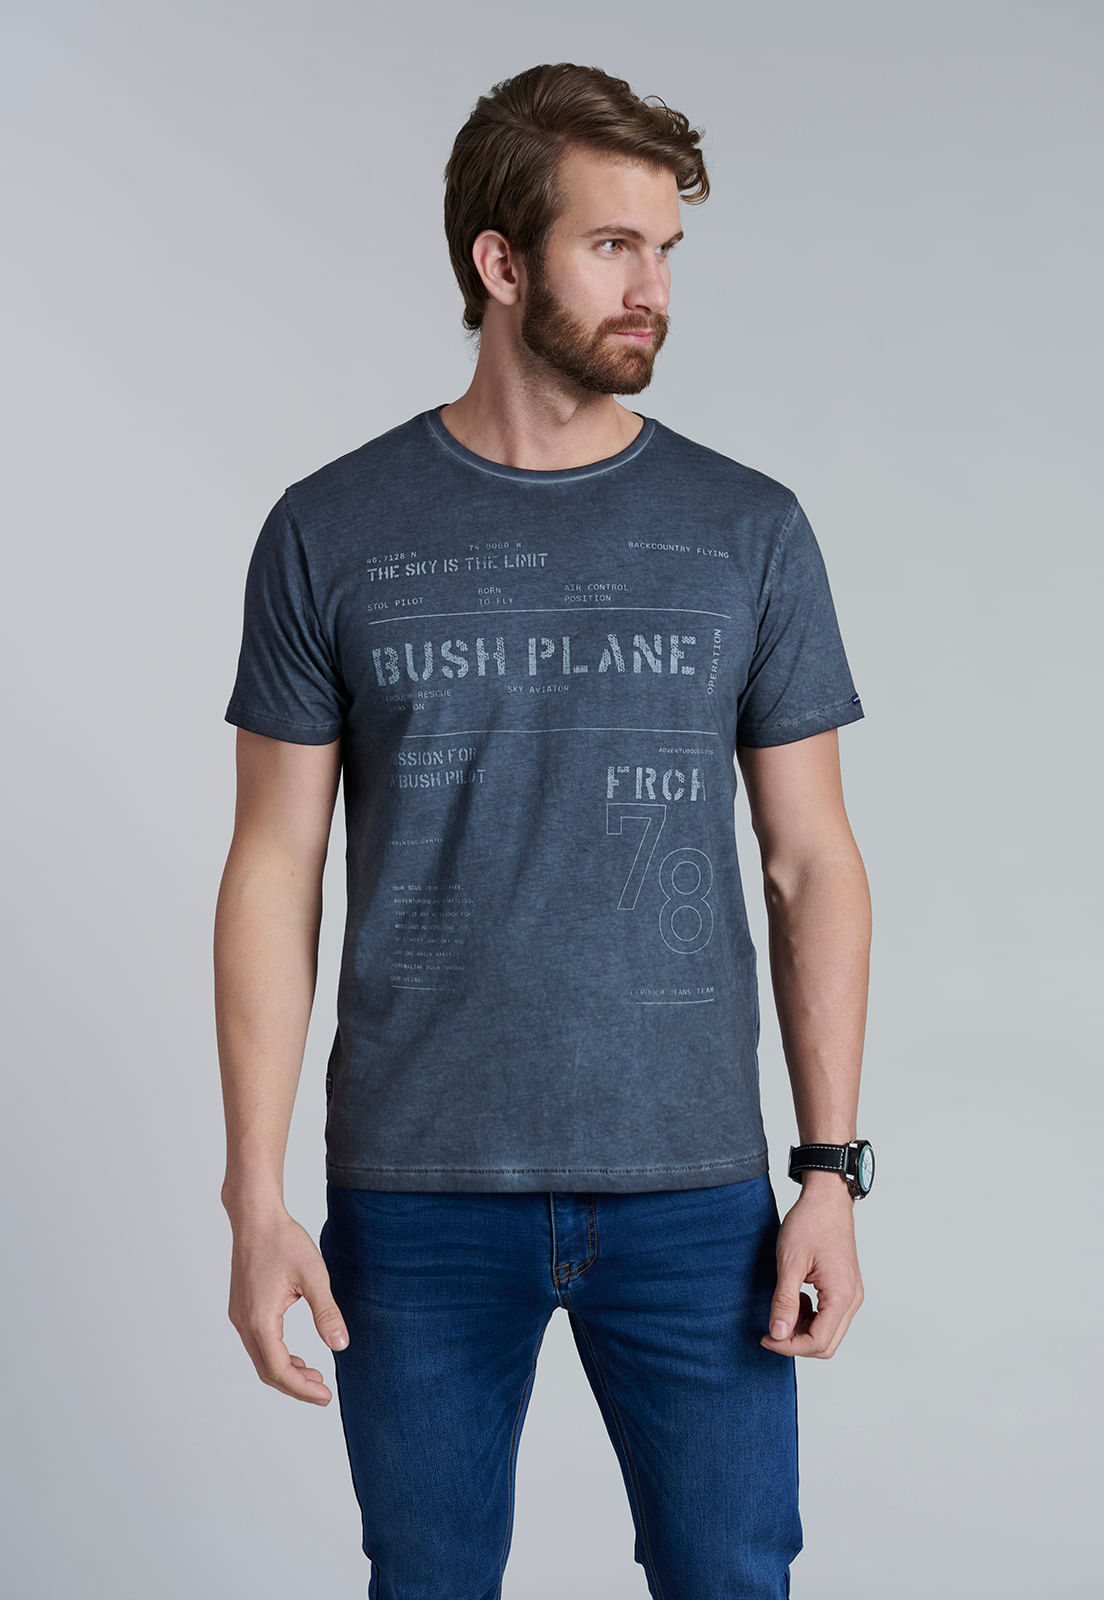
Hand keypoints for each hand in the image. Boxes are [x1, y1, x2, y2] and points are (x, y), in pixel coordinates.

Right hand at [225, 1205, 349, 1403]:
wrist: (256, 1218)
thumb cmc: (284, 1241)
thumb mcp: (314, 1275)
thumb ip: (326, 1312)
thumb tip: (340, 1345)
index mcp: (260, 1320)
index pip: (279, 1370)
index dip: (302, 1389)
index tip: (325, 1396)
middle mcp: (244, 1323)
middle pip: (267, 1371)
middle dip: (295, 1386)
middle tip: (323, 1392)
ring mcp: (239, 1316)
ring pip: (261, 1359)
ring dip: (286, 1372)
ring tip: (314, 1375)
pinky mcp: (241, 1308)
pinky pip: (257, 1344)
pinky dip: (277, 1356)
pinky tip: (297, 1355)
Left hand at [759, 1176, 863, 1357]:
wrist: (827, 1199)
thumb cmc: (810, 1223)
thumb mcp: (790, 1263)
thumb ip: (784, 1302)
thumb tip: (778, 1334)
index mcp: (841, 1295)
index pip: (818, 1342)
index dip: (789, 1346)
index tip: (766, 1338)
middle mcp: (852, 1299)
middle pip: (826, 1344)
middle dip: (796, 1342)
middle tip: (770, 1329)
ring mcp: (851, 1294)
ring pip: (828, 1332)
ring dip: (803, 1329)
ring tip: (783, 1306)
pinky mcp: (845, 1288)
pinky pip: (830, 1316)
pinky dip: (810, 1316)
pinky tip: (795, 1298)